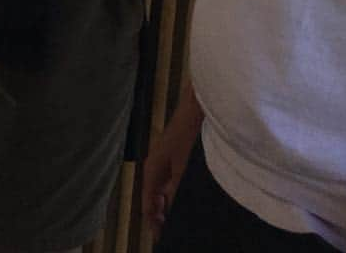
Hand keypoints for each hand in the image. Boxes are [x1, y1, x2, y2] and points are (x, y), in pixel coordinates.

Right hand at [141, 93, 201, 237]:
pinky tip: (191, 197)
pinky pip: (174, 181)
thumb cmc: (188, 133)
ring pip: (165, 190)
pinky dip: (178, 192)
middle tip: (171, 231)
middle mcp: (157, 165)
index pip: (147, 204)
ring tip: (181, 218)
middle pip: (156, 198)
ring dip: (172, 204)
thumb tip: (172, 211)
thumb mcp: (183, 168)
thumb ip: (176, 191)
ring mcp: (168, 160)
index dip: (153, 223)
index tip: (160, 238)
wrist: (198, 107)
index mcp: (152, 169)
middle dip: (162, 215)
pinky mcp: (178, 155)